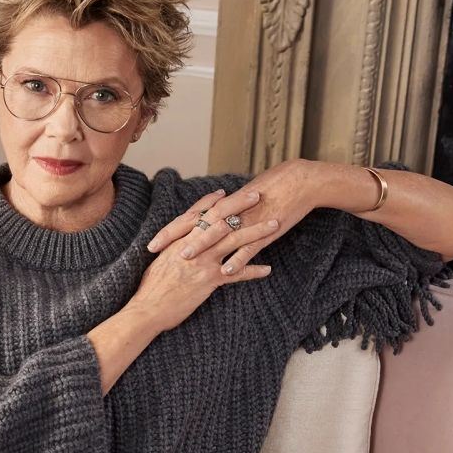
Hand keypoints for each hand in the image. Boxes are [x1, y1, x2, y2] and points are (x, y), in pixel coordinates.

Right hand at [128, 196, 279, 333]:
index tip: (226, 192)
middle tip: (257, 196)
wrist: (147, 309)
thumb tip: (182, 246)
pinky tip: (267, 269)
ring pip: (234, 240)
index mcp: (178, 240)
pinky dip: (253, 270)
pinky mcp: (210, 280)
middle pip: (220, 219)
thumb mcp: (160, 262)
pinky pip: (237, 273)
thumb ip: (173, 250)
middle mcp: (192, 246)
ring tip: (274, 224)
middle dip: (240, 206)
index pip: (198, 214)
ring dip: (256, 231)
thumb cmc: (151, 288)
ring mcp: (202, 261)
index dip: (212, 202)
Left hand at [147, 160, 318, 262]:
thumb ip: (224, 214)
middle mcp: (231, 211)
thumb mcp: (242, 201)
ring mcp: (247, 221)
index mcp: (223, 205)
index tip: (152, 243)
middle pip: (197, 225)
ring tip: (185, 258)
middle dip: (175, 238)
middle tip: (155, 251)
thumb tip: (207, 223)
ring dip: (202, 246)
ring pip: (220, 234)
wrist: (300, 181)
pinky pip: (249, 247)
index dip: (170, 231)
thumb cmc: (271, 188)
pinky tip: (227, 271)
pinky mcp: (266, 230)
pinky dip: (239, 259)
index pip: (189, 218)